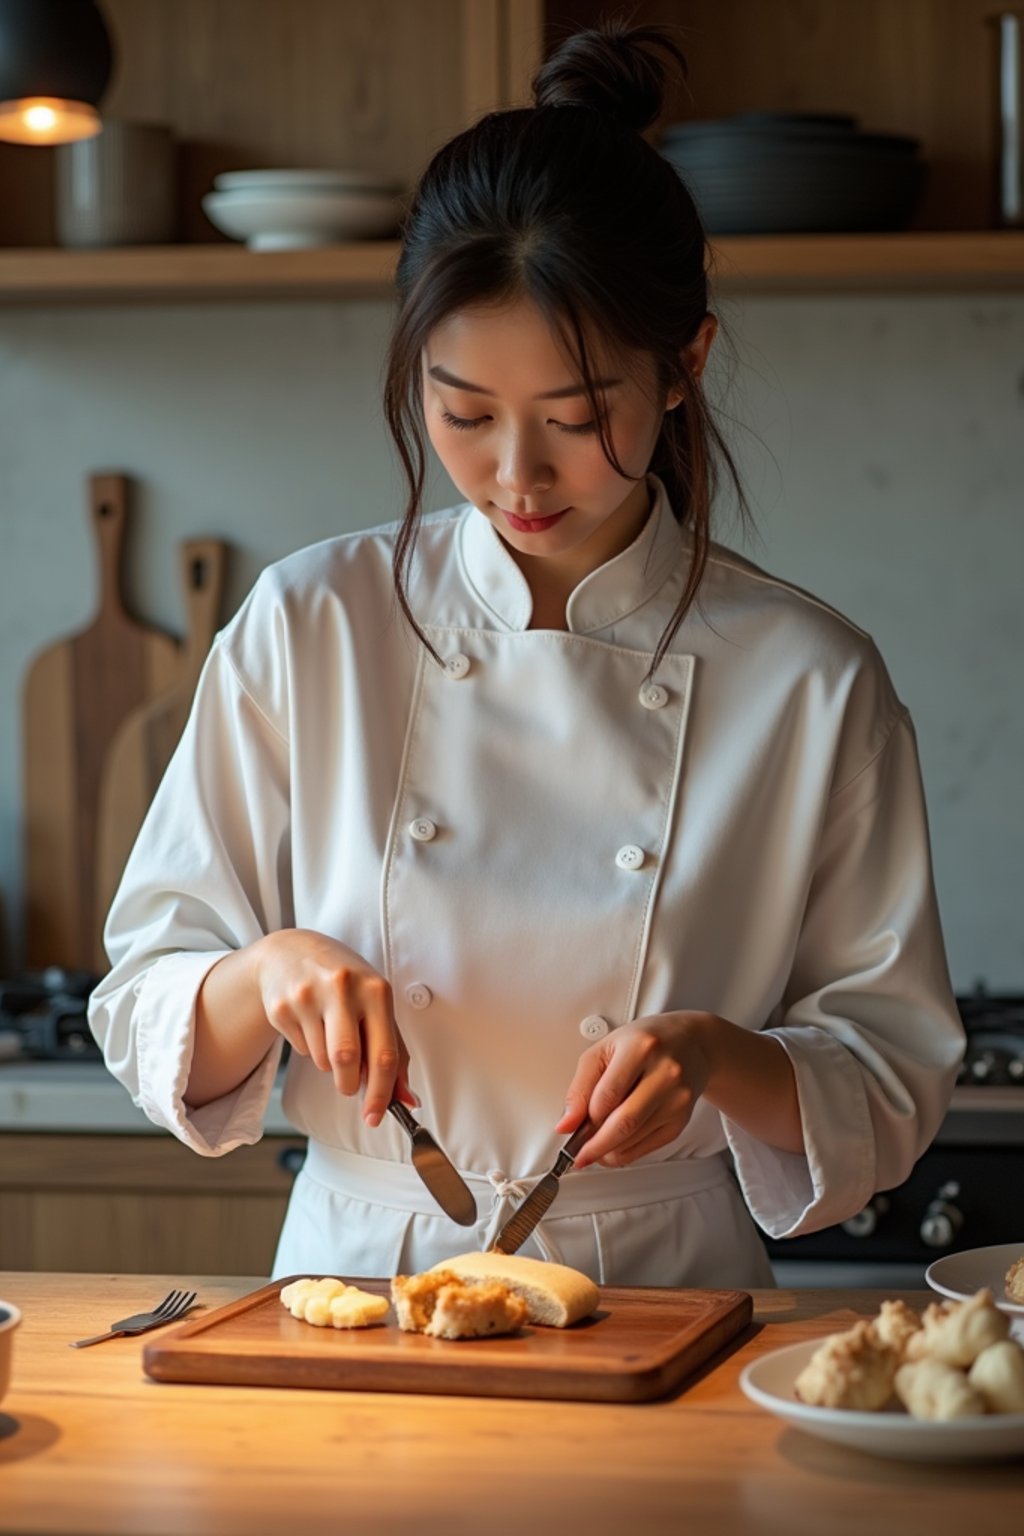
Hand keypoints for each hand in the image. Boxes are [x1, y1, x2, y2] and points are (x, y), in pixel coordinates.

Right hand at [252, 929, 415, 1126]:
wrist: (291, 951)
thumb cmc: (344, 982)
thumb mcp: (375, 1003)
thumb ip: (394, 1051)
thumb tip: (407, 1099)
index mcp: (375, 989)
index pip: (384, 1053)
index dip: (382, 1092)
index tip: (376, 1116)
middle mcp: (342, 988)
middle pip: (347, 1060)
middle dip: (349, 1083)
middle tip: (349, 1084)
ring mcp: (308, 995)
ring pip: (322, 1060)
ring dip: (329, 1062)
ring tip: (329, 1032)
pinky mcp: (281, 1006)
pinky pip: (300, 1050)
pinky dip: (309, 1047)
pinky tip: (309, 1022)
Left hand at [555, 1011, 717, 1167]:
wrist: (691, 1043)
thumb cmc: (644, 1042)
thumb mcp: (605, 1050)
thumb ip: (581, 1086)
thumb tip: (566, 1124)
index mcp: (641, 1048)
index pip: (607, 1095)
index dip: (585, 1118)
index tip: (569, 1131)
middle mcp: (665, 1073)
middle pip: (625, 1123)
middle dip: (595, 1146)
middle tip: (578, 1155)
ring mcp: (678, 1098)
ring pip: (635, 1138)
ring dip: (608, 1150)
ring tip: (593, 1146)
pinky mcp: (682, 1119)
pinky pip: (649, 1147)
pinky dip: (626, 1153)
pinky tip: (613, 1146)